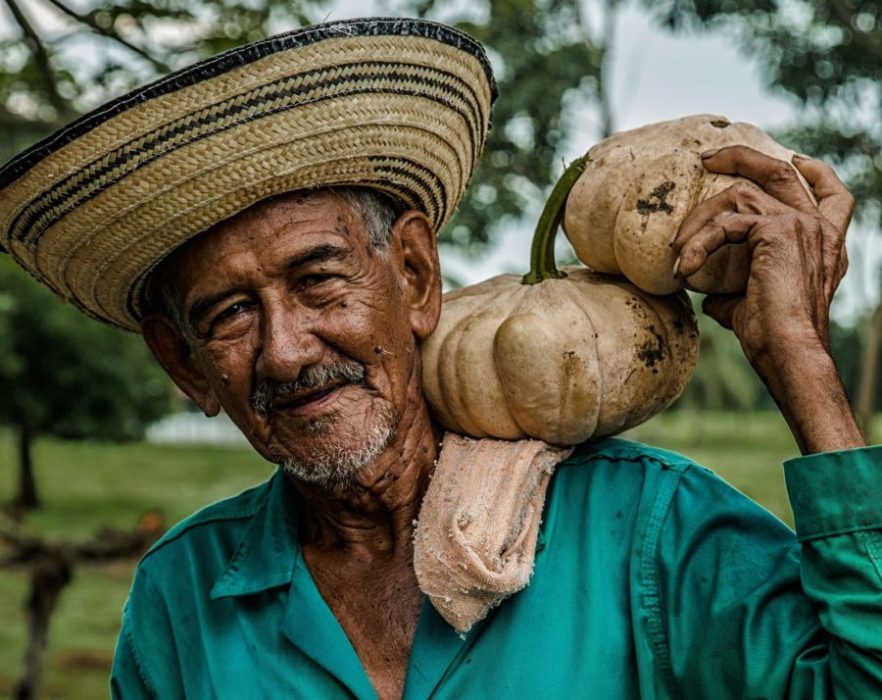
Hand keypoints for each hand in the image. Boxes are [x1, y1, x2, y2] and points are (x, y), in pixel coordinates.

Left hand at [672, 146, 863, 453]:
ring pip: (741, 195)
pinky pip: (726, 223)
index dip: (814, 172)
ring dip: (701, 218)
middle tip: (708, 159)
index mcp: (824, 243)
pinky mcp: (778, 230)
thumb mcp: (750, 302)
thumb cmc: (771, 336)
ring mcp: (802, 225)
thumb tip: (706, 291)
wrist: (788, 351)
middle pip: (783, 171)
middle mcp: (819, 229)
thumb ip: (733, 288)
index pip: (833, 196)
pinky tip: (685, 266)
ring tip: (679, 248)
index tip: (794, 158)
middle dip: (743, 157)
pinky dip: (699, 243)